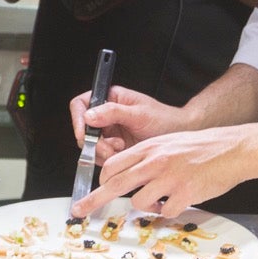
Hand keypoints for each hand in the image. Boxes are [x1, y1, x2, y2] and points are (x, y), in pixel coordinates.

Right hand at [69, 84, 187, 162]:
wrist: (178, 136)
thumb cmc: (164, 119)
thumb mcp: (139, 114)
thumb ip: (113, 112)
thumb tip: (89, 115)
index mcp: (110, 98)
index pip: (81, 104)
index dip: (78, 119)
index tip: (84, 132)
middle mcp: (106, 115)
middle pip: (84, 129)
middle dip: (95, 142)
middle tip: (112, 147)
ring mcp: (109, 133)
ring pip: (91, 146)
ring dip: (104, 152)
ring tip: (122, 148)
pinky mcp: (114, 148)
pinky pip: (101, 157)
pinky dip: (110, 159)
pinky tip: (124, 153)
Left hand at [72, 127, 254, 217]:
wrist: (231, 149)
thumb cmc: (201, 147)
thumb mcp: (168, 143)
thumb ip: (148, 157)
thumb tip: (130, 175)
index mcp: (150, 148)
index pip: (114, 165)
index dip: (102, 180)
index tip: (95, 189)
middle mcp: (156, 162)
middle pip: (116, 184)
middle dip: (93, 200)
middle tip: (79, 211)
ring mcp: (169, 179)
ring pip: (139, 202)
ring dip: (147, 205)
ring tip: (162, 198)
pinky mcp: (184, 194)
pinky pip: (165, 212)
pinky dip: (169, 211)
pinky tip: (180, 200)